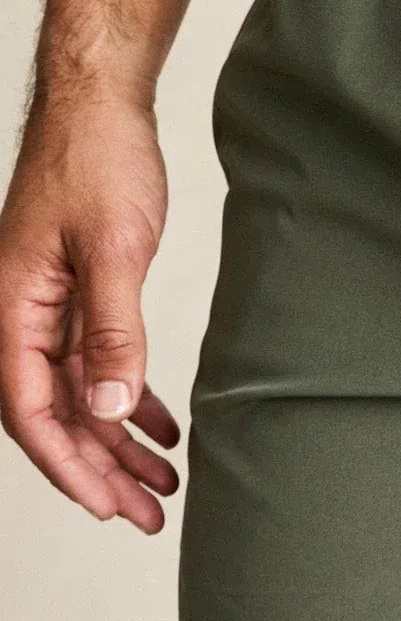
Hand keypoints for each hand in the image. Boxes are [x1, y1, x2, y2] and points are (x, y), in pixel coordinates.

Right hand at [0, 96, 178, 531]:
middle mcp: (21, 316)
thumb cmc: (96, 161)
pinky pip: (97, 362)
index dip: (68, 465)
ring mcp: (48, 307)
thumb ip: (111, 332)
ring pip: (80, 394)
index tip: (108, 506)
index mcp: (12, 310)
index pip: (30, 411)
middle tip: (147, 516)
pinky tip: (162, 426)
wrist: (101, 104)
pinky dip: (129, 396)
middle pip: (56, 415)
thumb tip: (108, 409)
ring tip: (164, 485)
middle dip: (101, 471)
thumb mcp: (111, 250)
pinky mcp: (78, 293)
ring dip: (119, 442)